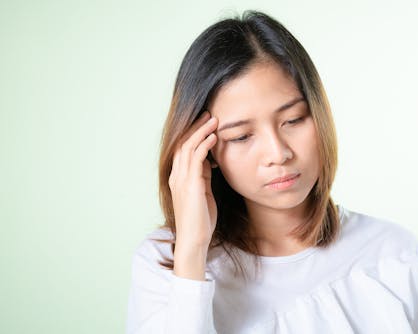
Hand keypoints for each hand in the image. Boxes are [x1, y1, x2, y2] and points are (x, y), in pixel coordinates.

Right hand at [168, 111, 218, 249]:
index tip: (205, 123)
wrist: (194, 240)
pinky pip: (196, 158)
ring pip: (188, 147)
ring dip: (201, 131)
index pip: (183, 149)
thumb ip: (203, 176)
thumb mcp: (203, 193)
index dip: (193, 134)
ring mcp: (181, 180)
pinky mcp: (190, 185)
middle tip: (208, 114)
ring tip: (213, 119)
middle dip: (195, 127)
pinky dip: (204, 144)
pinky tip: (214, 137)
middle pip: (183, 143)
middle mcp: (176, 176)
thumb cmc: (201, 220)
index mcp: (178, 178)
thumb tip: (210, 161)